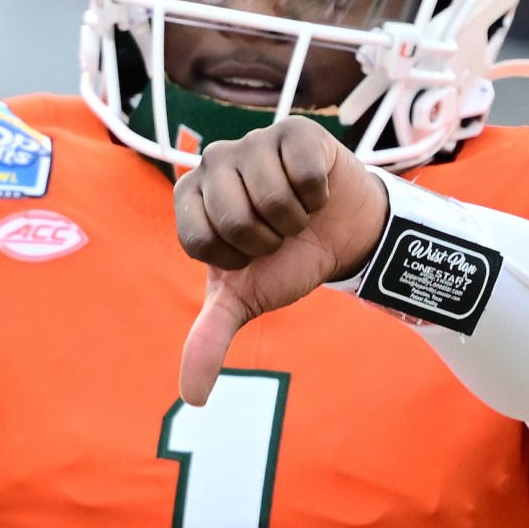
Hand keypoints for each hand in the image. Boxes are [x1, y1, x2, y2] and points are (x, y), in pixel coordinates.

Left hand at [175, 118, 389, 404]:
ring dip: (296, 219)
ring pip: (271, 196)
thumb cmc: (284, 260)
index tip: (248, 255)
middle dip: (267, 241)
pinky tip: (316, 190)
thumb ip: (210, 340)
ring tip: (297, 213)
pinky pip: (303, 172)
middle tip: (277, 235)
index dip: (235, 259)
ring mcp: (252, 140)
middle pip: (235, 218)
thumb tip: (192, 398)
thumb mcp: (246, 299)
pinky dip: (318, 193)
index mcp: (188, 198)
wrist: (340, 233)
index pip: (201, 239)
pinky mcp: (293, 130)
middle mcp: (212, 161)